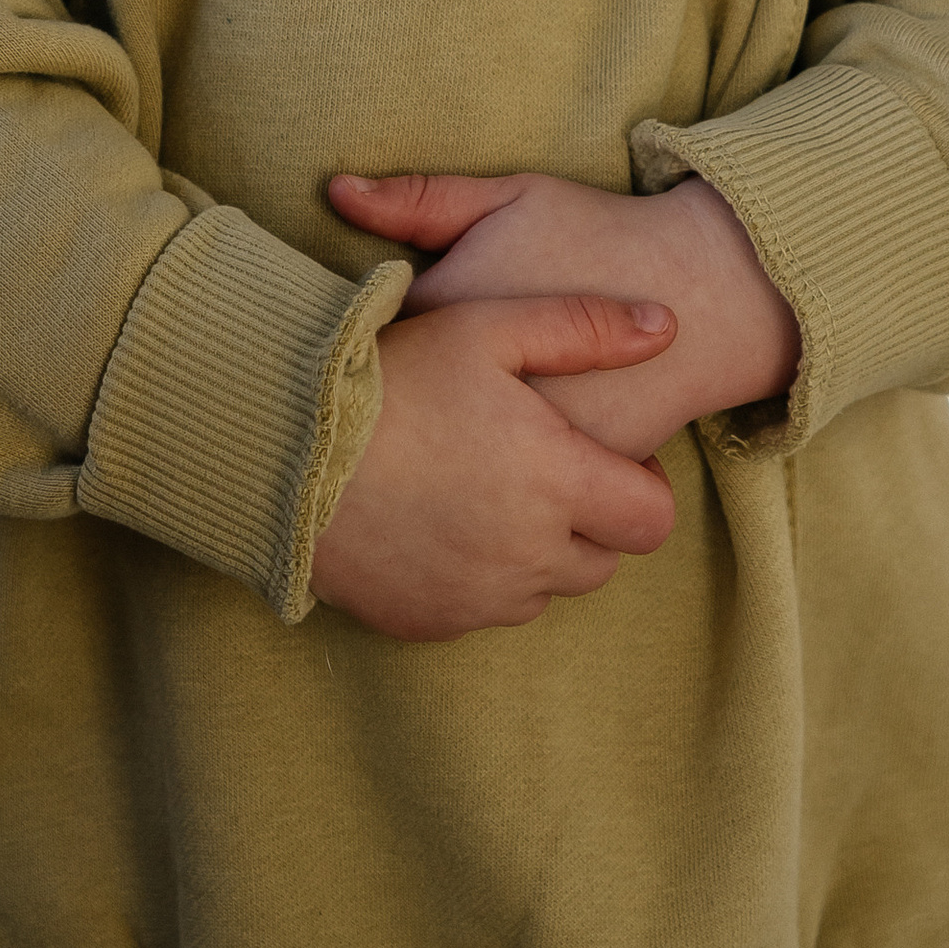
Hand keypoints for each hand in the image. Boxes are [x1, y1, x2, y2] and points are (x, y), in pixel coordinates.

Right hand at [309, 290, 679, 640]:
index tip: (599, 451)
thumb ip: (584, 328)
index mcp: (555, 484)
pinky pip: (485, 607)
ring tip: (488, 485)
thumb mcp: (488, 325)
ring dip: (538, 548)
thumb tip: (665, 326)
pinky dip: (482, 574)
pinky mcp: (432, 622)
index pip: (653, 520)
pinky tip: (443, 518)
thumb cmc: (394, 377)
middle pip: (605, 561)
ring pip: (546, 588)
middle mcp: (528, 557)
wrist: (283, 448)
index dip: (640, 484)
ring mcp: (478, 599)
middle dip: (590, 517)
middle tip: (541, 464)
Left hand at [330, 167, 799, 460]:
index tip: (373, 351)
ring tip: (445, 439)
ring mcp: (536, 442)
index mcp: (458, 312)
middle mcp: (492, 389)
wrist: (701, 289)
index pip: (377, 349)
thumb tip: (334, 190)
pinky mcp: (575, 481)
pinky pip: (512, 497)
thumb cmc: (592, 233)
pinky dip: (496, 487)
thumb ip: (420, 199)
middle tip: (406, 405)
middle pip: (408, 419)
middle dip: (402, 415)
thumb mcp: (507, 198)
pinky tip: (492, 459)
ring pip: (456, 469)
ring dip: (445, 461)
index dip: (372, 351)